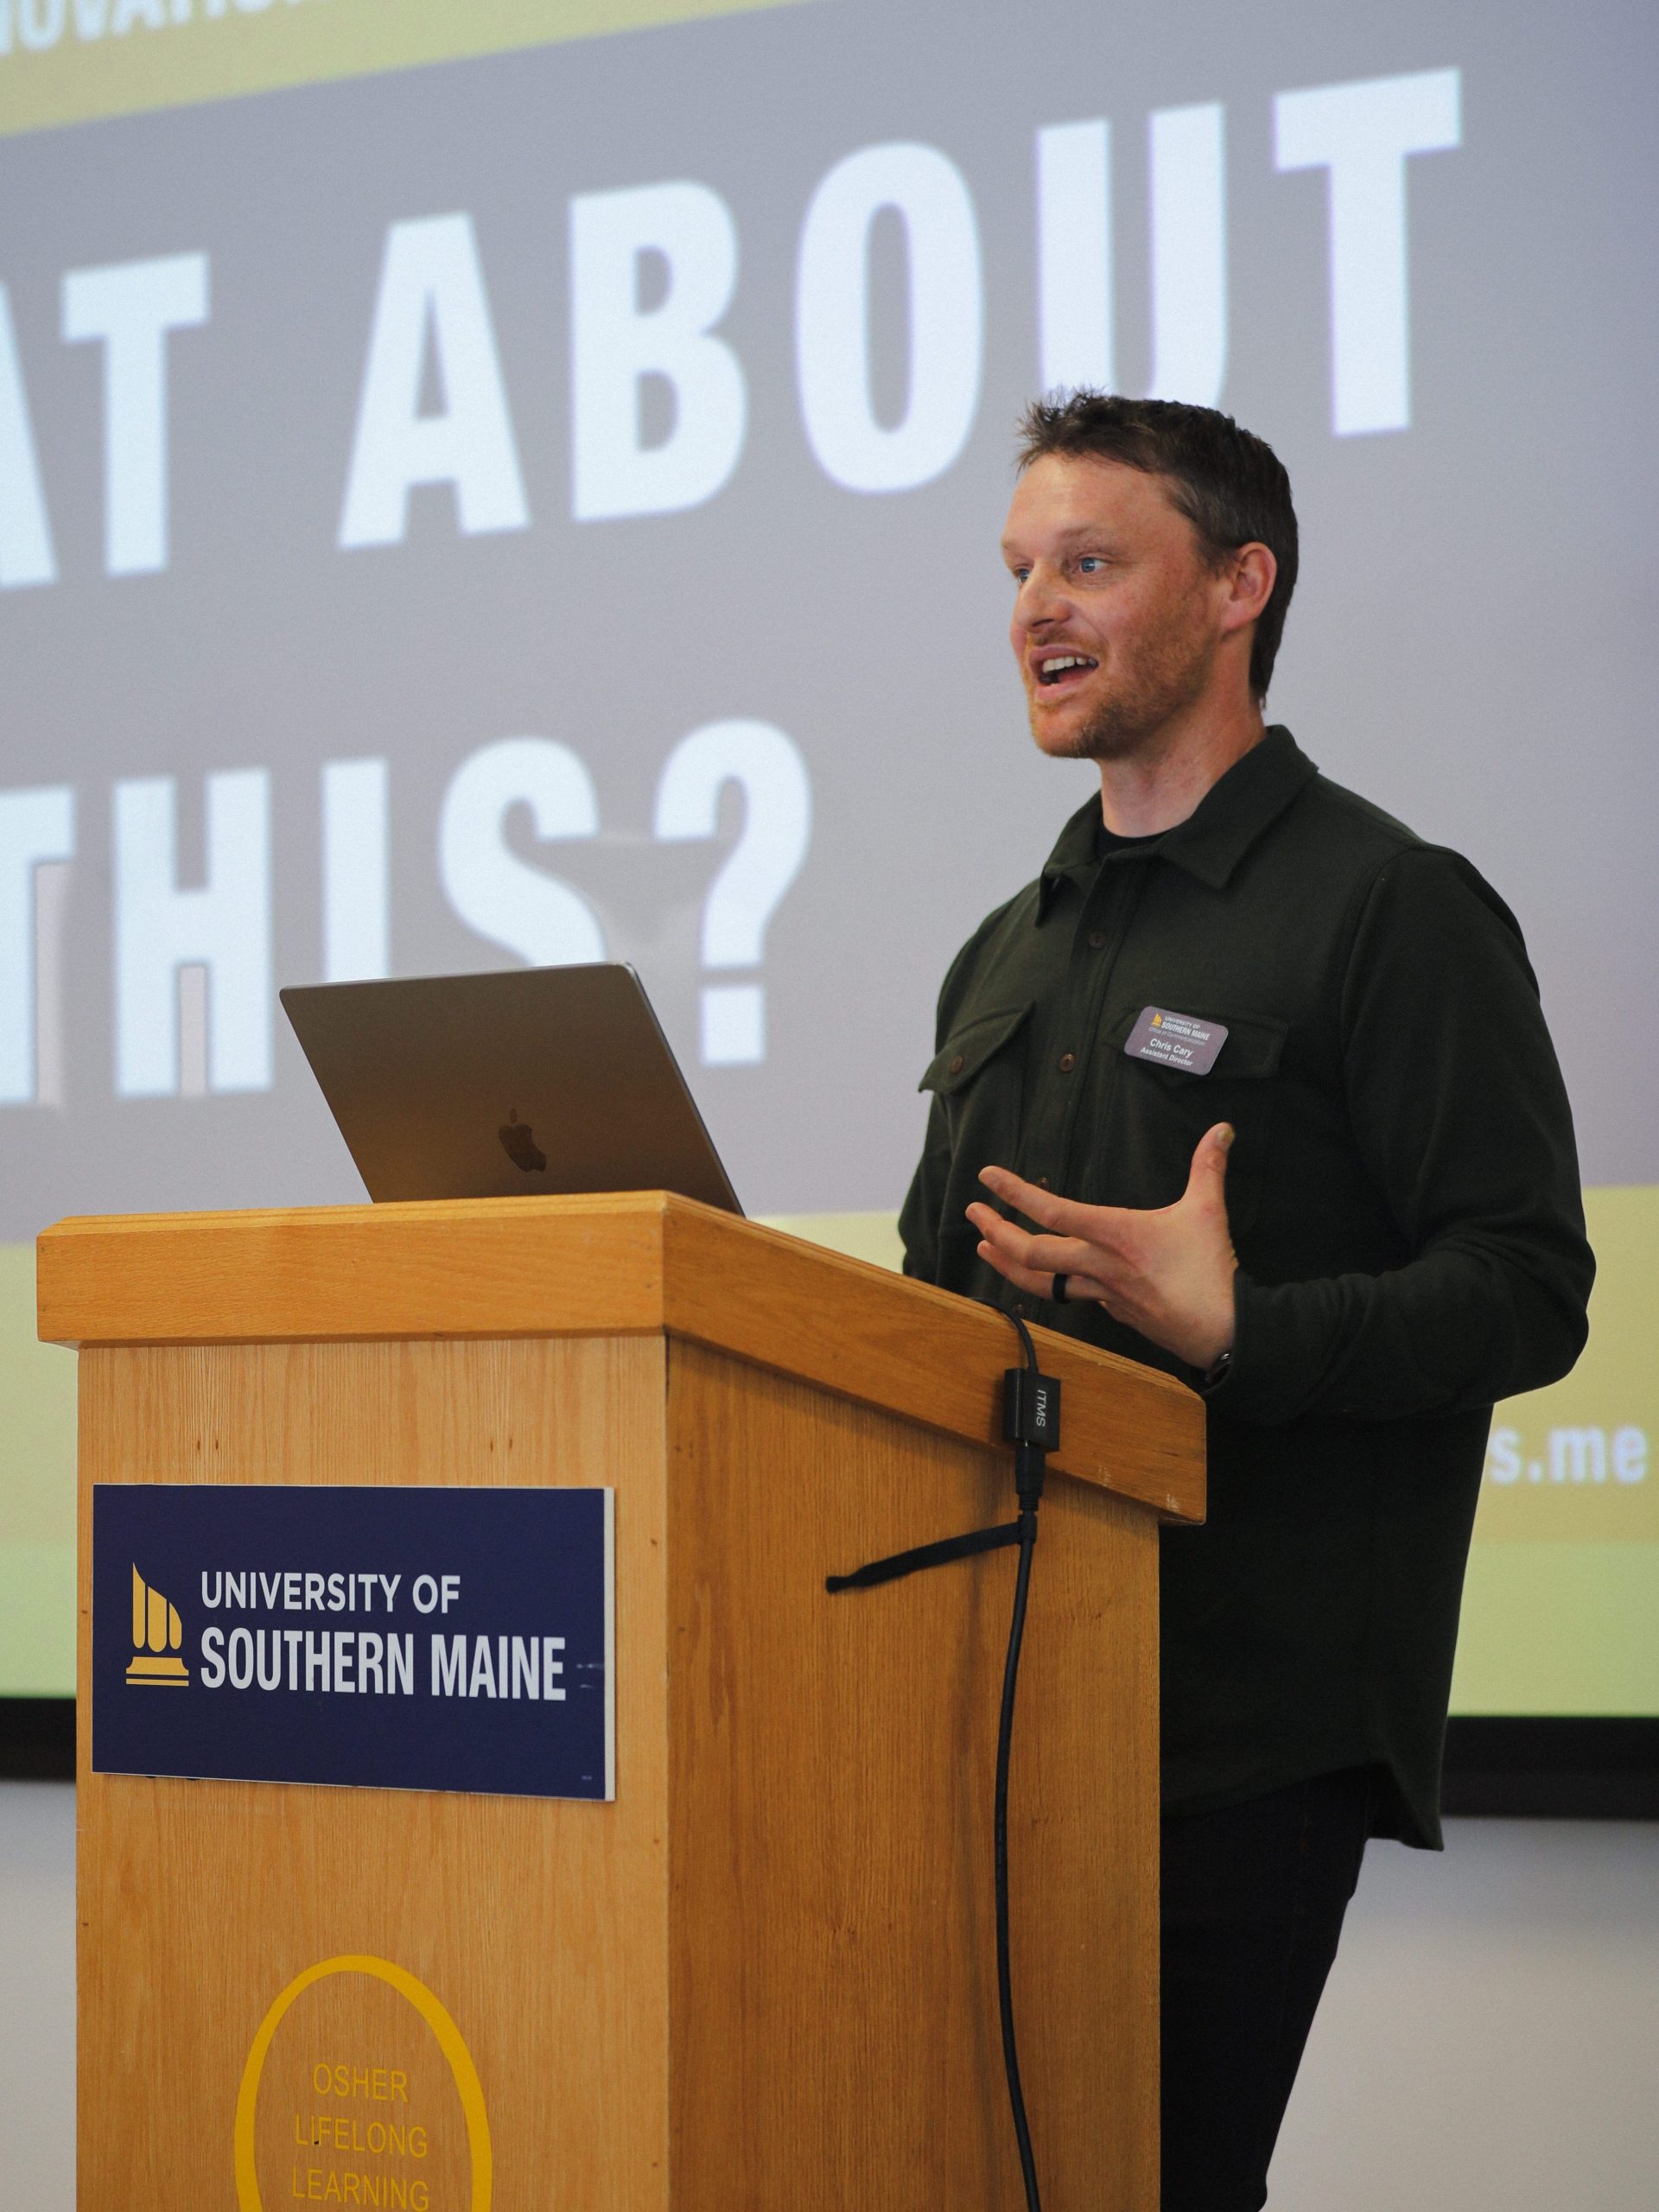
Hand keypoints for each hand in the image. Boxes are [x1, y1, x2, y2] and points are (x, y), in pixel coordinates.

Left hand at [965, 1125, 1239, 1369]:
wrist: (1222, 1331)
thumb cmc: (1211, 1271)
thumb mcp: (1208, 1211)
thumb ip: (1209, 1166)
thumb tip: (1222, 1129)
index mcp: (1116, 1235)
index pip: (1053, 1212)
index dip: (1016, 1194)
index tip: (988, 1178)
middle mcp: (1099, 1265)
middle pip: (1032, 1253)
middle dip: (997, 1231)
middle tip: (973, 1212)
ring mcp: (1102, 1292)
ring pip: (1042, 1282)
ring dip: (1008, 1264)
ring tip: (984, 1248)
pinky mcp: (1112, 1310)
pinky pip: (1071, 1295)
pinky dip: (1047, 1283)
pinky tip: (1040, 1275)